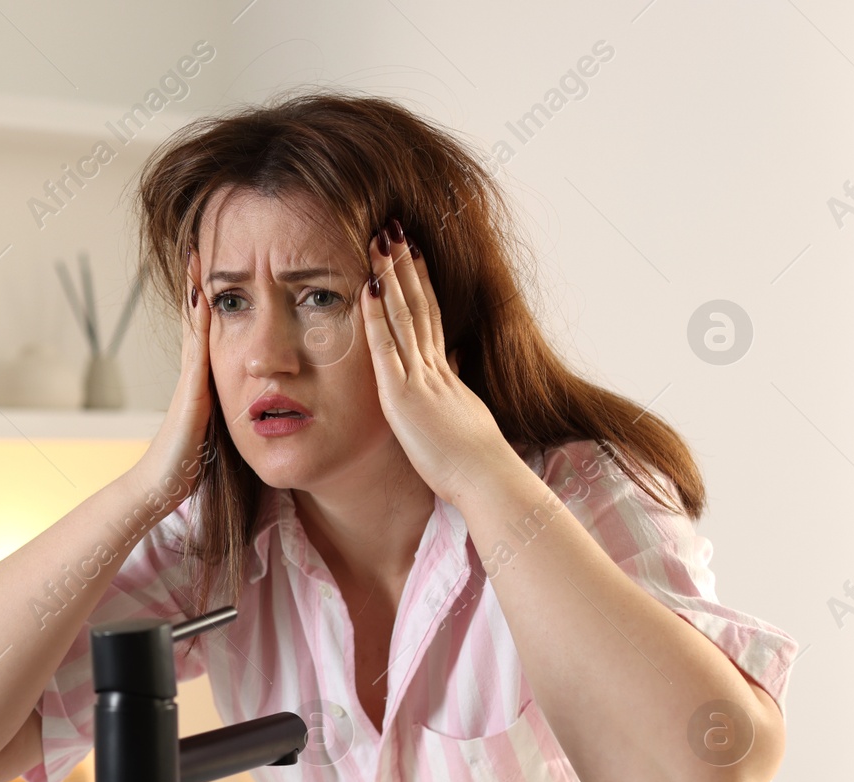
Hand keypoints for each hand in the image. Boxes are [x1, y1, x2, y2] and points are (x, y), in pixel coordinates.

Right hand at [128, 249, 213, 508]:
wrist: (161, 484)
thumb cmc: (190, 464)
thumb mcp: (214, 429)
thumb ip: (225, 412)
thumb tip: (250, 404)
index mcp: (202, 382)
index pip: (208, 333)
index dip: (211, 303)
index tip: (216, 270)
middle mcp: (192, 374)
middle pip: (197, 320)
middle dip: (198, 285)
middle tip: (199, 247)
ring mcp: (188, 379)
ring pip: (194, 326)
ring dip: (195, 291)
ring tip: (196, 257)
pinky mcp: (189, 391)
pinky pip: (196, 347)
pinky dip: (199, 320)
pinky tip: (204, 297)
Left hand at [360, 221, 514, 503]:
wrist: (486, 479)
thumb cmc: (474, 460)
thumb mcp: (463, 414)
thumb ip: (455, 384)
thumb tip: (455, 360)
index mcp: (444, 373)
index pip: (430, 316)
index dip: (420, 283)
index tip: (412, 253)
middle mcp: (433, 367)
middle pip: (418, 305)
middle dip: (403, 266)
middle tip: (392, 229)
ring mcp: (419, 378)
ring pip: (403, 316)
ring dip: (390, 277)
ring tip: (379, 240)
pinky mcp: (403, 396)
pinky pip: (387, 348)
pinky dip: (377, 317)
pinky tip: (367, 288)